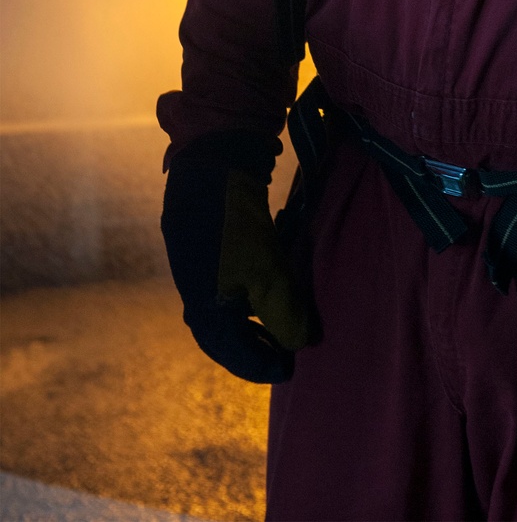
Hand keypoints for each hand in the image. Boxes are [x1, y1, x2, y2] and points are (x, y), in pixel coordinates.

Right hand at [161, 130, 312, 383]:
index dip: (263, 366)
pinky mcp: (202, 247)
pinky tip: (264, 285)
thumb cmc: (238, 226)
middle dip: (256, 347)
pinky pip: (225, 286)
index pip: (234, 355)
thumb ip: (284, 312)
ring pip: (226, 311)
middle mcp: (195, 296)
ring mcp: (195, 271)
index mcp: (205, 312)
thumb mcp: (267, 272)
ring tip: (278, 323)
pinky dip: (247, 296)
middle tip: (284, 352)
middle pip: (226, 337)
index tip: (290, 371)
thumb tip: (300, 342)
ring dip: (252, 321)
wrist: (210, 167)